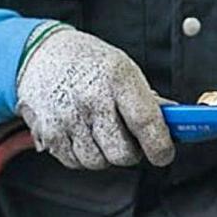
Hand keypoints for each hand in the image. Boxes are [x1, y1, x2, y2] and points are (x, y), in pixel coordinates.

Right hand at [15, 25, 175, 169]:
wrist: (42, 54)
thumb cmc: (91, 63)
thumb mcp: (125, 70)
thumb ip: (147, 100)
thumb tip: (173, 125)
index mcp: (119, 79)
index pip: (145, 121)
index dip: (159, 145)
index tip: (164, 155)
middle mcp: (92, 98)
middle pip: (120, 152)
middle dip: (131, 153)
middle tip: (130, 141)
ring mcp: (67, 117)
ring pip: (98, 162)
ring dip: (106, 155)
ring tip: (104, 133)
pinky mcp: (48, 133)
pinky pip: (74, 162)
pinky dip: (84, 156)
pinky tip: (84, 135)